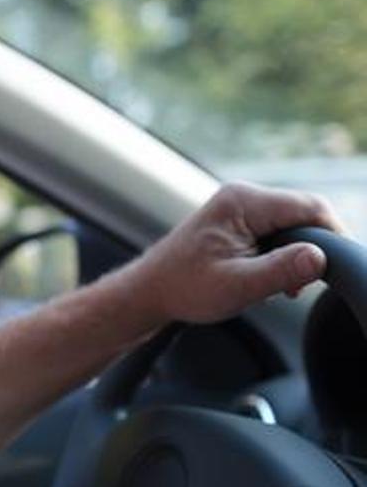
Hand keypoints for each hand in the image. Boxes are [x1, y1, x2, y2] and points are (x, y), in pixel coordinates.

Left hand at [127, 182, 345, 323]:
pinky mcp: (241, 221)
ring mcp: (241, 207)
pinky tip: (268, 278)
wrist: (151, 290)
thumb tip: (319, 257)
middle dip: (312, 249)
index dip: (333, 236)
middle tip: (298, 286)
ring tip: (278, 286)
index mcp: (242, 202)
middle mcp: (243, 196)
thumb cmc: (184, 287)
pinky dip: (283, 255)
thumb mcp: (237, 286)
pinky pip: (279, 232)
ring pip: (295, 225)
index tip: (335, 268)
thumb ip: (281, 270)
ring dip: (296, 255)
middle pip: (306, 214)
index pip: (311, 207)